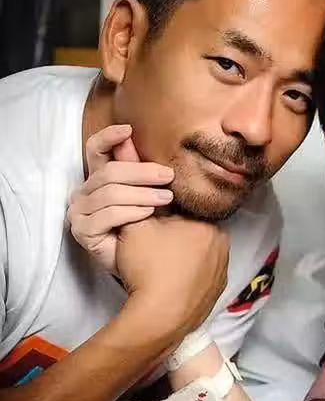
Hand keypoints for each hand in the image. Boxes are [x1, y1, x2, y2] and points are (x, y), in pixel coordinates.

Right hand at [67, 124, 174, 274]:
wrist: (147, 270)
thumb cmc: (151, 232)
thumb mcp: (151, 196)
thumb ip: (142, 171)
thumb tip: (140, 139)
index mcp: (98, 181)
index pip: (95, 151)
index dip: (108, 138)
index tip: (128, 129)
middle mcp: (84, 194)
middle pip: (109, 172)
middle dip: (141, 172)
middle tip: (168, 175)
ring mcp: (80, 213)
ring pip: (110, 192)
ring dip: (141, 193)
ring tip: (166, 198)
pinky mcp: (82, 231)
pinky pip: (107, 215)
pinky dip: (130, 212)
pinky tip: (148, 214)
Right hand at [117, 215, 229, 339]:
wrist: (158, 317)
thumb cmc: (148, 268)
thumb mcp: (136, 226)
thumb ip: (142, 203)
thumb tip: (148, 196)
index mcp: (208, 224)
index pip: (186, 209)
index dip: (166, 212)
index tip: (152, 221)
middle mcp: (223, 245)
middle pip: (194, 230)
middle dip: (177, 233)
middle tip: (155, 243)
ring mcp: (223, 270)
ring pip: (200, 253)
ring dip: (184, 254)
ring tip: (161, 263)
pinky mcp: (218, 291)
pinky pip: (202, 274)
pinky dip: (189, 275)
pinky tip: (171, 279)